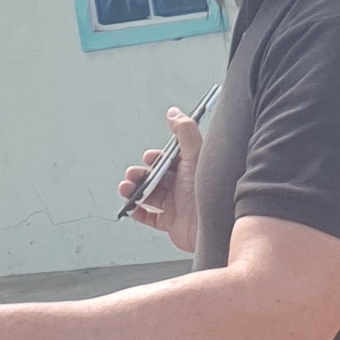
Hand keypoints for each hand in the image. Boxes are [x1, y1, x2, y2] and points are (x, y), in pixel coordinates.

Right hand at [116, 106, 205, 253]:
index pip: (169, 159)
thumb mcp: (195, 155)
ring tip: (127, 189)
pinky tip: (133, 208)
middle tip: (133, 175)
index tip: (149, 158)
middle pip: (155, 177)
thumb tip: (174, 113)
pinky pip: (150, 218)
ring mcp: (176, 205)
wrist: (213, 226)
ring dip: (134, 191)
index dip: (156, 158)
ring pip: (149, 195)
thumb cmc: (208, 193)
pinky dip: (139, 212)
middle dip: (140, 174)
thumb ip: (184, 132)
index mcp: (190, 169)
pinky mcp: (171, 223)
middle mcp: (183, 186)